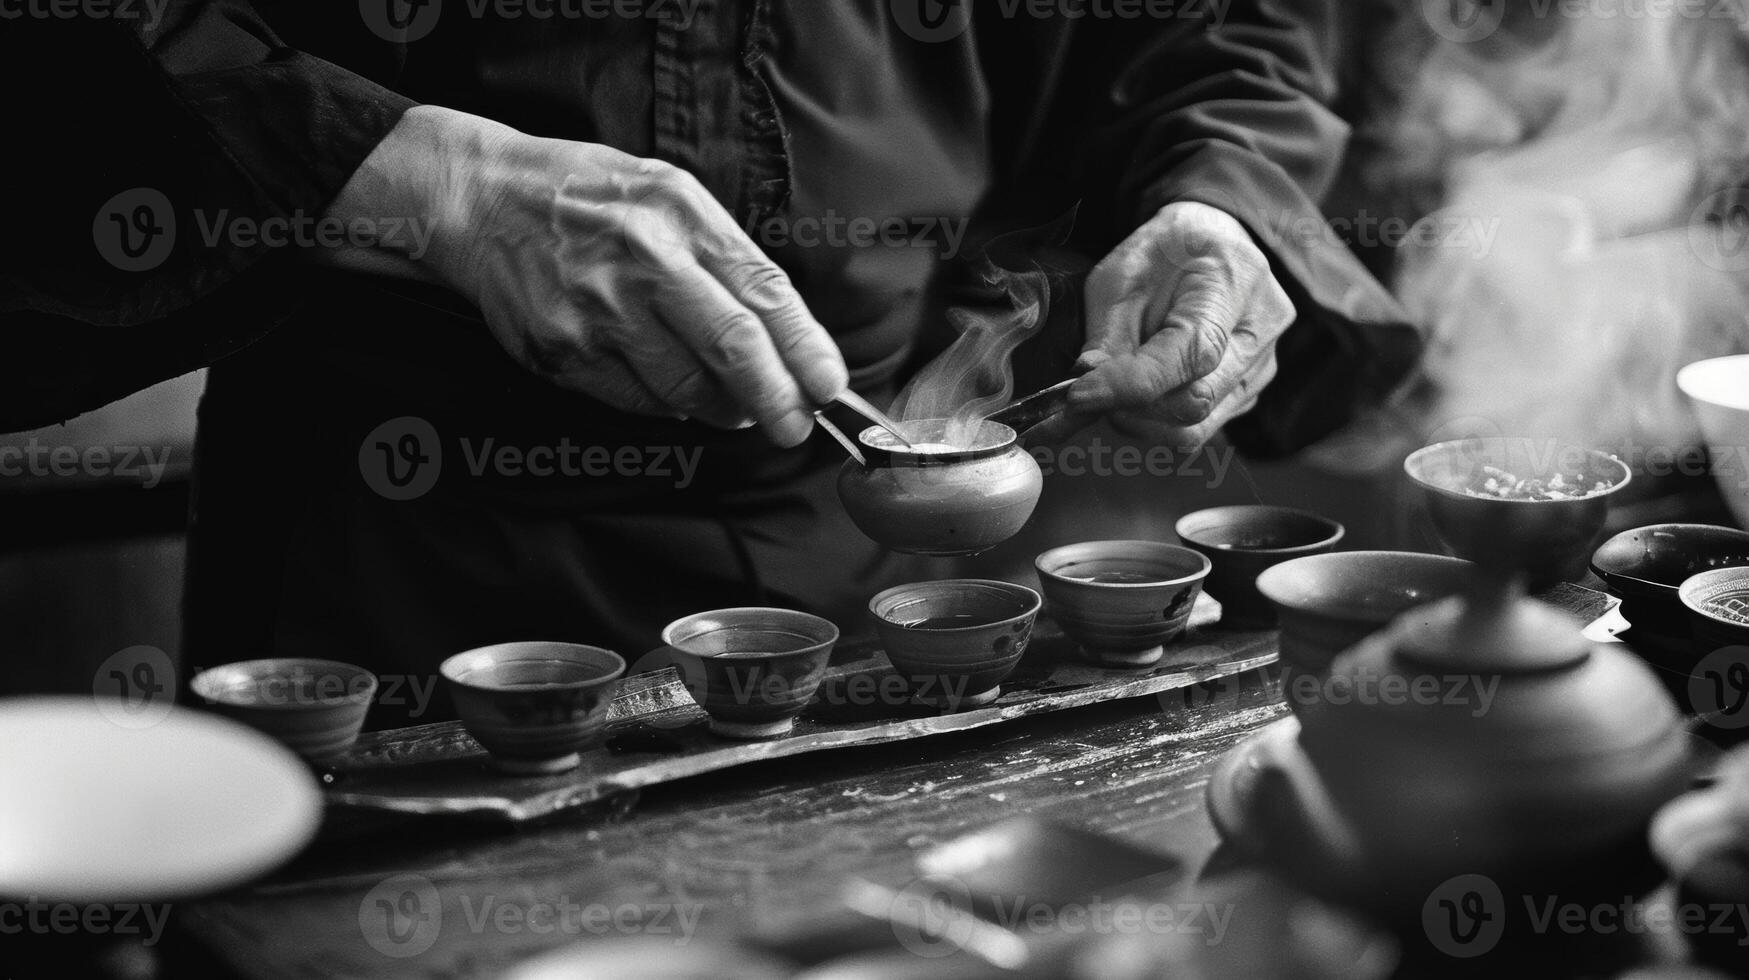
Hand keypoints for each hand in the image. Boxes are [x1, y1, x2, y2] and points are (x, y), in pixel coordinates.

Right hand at [324, 106, 847, 446]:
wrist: (480, 200)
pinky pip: (636, 402)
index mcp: (678, 216)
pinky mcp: (563, 353)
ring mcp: (598, 314)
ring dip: (723, 409)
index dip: (804, 349)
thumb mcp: (668, 193)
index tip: (830, 386)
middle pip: (732, 349)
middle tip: (795, 427)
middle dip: (777, 399)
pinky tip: (674, 391)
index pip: (762, 294)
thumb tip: (787, 330)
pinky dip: (668, 407)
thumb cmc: (587, 195)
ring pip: (686, 390)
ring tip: (735, 405)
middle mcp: (640, 264)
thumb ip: (726, 254)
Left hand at [1038, 202, 1292, 446]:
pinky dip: (1157, 421)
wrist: (1211, 241)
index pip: (1190, 354)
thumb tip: (1083, 394)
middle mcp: (1260, 331)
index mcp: (1235, 282)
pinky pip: (1199, 427)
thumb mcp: (1122, 274)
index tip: (1079, 395)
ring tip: (1111, 391)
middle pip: (1196, 402)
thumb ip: (1106, 335)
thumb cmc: (1166, 250)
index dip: (1130, 384)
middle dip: (1130, 408)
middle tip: (1087, 394)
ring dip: (1141, 420)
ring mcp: (1259, 368)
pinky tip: (1137, 394)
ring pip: (1197, 427)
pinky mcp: (1246, 392)